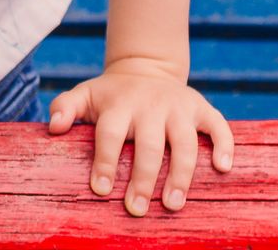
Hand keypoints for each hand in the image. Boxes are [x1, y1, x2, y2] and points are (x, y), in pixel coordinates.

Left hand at [46, 59, 235, 215]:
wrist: (146, 68)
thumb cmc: (111, 95)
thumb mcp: (85, 94)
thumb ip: (65, 107)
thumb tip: (52, 128)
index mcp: (120, 104)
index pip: (110, 134)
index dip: (104, 162)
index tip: (100, 190)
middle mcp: (151, 104)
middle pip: (149, 144)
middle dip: (143, 178)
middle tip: (137, 209)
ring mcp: (178, 106)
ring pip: (184, 142)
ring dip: (181, 174)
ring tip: (173, 204)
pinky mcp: (201, 108)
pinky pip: (218, 125)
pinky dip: (224, 145)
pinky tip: (222, 169)